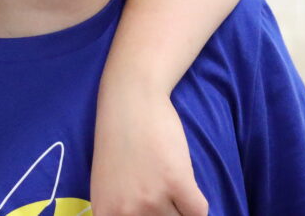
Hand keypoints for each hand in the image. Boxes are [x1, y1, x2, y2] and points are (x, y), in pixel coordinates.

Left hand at [91, 95, 206, 215]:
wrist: (130, 100)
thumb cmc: (118, 140)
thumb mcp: (107, 184)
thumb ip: (121, 212)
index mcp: (105, 214)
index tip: (159, 211)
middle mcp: (125, 212)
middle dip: (168, 213)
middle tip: (167, 199)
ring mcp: (151, 199)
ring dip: (181, 207)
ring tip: (171, 185)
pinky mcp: (176, 182)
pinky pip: (199, 211)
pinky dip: (197, 201)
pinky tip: (184, 182)